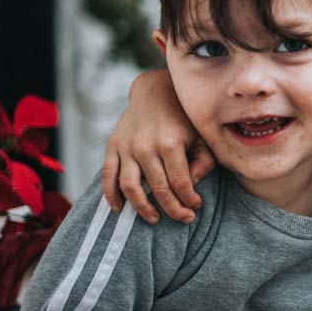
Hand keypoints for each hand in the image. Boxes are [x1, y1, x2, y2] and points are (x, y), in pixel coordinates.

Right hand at [101, 69, 214, 223]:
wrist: (156, 91)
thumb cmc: (183, 117)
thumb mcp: (201, 136)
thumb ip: (203, 162)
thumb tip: (192, 186)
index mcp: (171, 143)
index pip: (180, 183)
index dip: (189, 200)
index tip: (196, 207)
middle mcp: (147, 146)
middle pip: (159, 189)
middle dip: (173, 209)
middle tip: (184, 219)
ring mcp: (127, 147)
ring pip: (130, 187)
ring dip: (142, 208)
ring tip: (154, 219)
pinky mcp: (113, 146)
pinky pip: (108, 175)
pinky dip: (111, 195)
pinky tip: (119, 208)